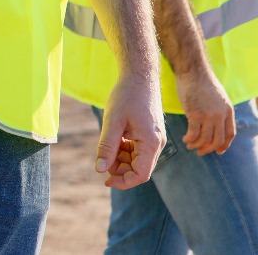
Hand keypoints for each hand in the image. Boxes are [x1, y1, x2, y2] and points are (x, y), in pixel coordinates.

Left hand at [97, 72, 164, 189]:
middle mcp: (157, 144)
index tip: (105, 180)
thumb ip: (107, 147)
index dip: (123, 181)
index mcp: (151, 143)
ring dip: (121, 160)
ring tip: (106, 148)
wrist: (139, 76)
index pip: (140, 174)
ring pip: (137, 160)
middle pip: (139, 169)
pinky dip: (125, 150)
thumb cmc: (126, 95)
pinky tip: (114, 141)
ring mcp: (155, 138)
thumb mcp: (112, 122)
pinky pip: (138, 150)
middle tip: (101, 161)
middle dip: (120, 169)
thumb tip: (100, 169)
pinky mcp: (150, 133)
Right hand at [177, 67, 235, 154]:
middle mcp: (220, 115)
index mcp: (228, 110)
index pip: (230, 134)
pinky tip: (185, 139)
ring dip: (196, 145)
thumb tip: (215, 123)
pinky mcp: (195, 114)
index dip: (224, 145)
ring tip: (189, 144)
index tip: (218, 151)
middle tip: (200, 151)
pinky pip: (193, 134)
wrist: (193, 71)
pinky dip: (189, 139)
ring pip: (205, 139)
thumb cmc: (202, 82)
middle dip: (208, 149)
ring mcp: (208, 115)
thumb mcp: (219, 97)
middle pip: (217, 140)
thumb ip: (220, 110)